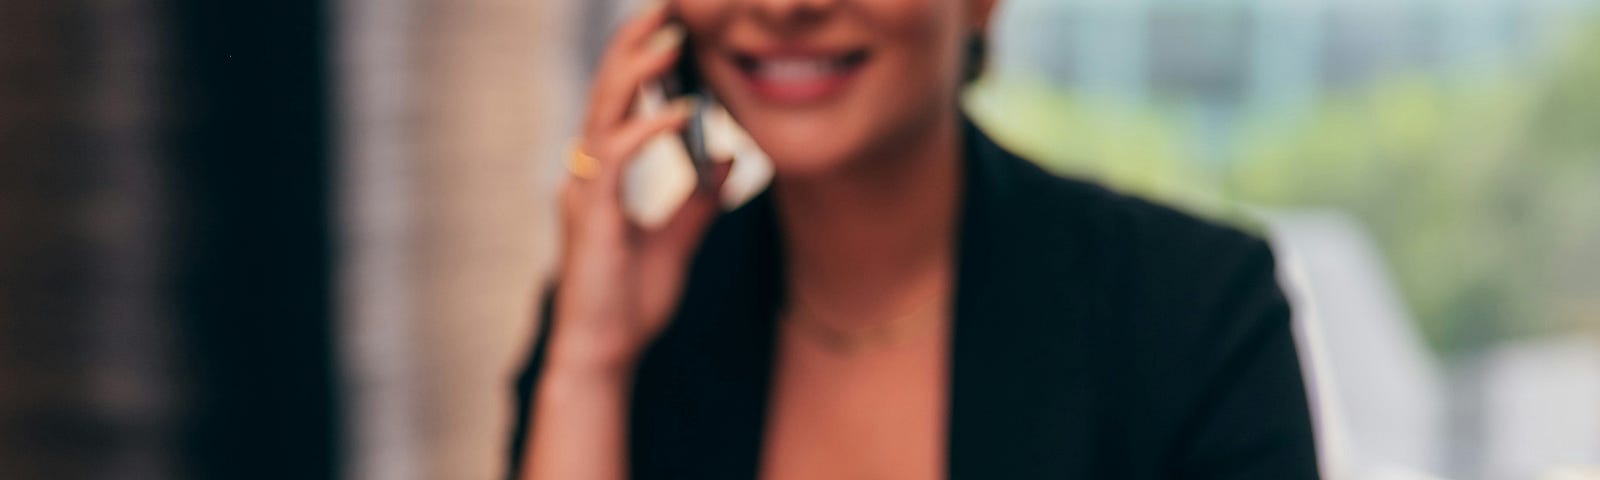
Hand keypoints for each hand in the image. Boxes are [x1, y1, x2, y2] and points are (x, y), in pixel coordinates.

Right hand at [549, 1, 729, 376]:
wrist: (605, 353)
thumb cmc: (631, 303)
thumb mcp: (680, 240)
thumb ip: (700, 197)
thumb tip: (728, 157)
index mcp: (602, 174)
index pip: (618, 99)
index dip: (641, 58)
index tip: (675, 25)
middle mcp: (587, 173)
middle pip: (605, 89)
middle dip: (635, 43)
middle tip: (668, 6)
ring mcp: (586, 190)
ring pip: (605, 110)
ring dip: (638, 69)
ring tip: (672, 36)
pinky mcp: (594, 214)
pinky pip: (617, 156)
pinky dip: (648, 128)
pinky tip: (682, 111)